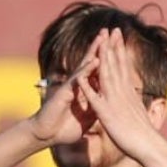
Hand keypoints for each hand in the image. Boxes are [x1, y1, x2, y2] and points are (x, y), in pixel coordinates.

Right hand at [29, 30, 104, 145]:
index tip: (119, 44)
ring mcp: (71, 86)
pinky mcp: (65, 93)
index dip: (108, 57)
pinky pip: (78, 80)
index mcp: (86, 90)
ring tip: (103, 37)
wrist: (48, 136)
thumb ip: (97, 107)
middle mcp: (78, 84)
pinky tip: (94, 61)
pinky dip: (87, 70)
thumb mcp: (88, 116)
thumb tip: (109, 105)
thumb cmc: (66, 127)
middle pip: (92, 61)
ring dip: (94, 51)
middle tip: (111, 30)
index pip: (99, 70)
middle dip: (102, 46)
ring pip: (85, 66)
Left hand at [75, 28, 160, 157]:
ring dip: (102, 57)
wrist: (150, 147)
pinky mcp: (106, 114)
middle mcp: (123, 94)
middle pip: (117, 65)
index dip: (120, 50)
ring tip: (100, 41)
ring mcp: (115, 102)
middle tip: (112, 28)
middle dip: (113, 46)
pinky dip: (87, 86)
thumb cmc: (146, 136)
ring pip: (107, 75)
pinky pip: (94, 98)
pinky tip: (80, 75)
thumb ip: (137, 105)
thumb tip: (141, 100)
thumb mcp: (141, 115)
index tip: (118, 36)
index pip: (124, 67)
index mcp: (130, 93)